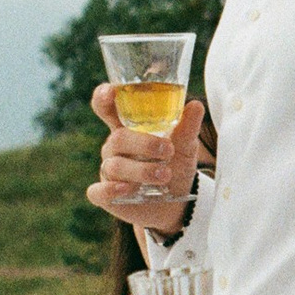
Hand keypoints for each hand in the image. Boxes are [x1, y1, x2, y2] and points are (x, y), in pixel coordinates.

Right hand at [85, 87, 205, 230]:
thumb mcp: (185, 146)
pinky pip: (98, 192)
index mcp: (128, 128)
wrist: (176, 202)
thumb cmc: (174, 165)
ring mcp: (109, 171)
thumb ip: (187, 127)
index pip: (107, 108)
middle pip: (118, 138)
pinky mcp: (106, 196)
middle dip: (143, 143)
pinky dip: (111, 190)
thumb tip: (195, 105)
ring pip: (114, 166)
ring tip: (166, 174)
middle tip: (167, 150)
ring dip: (141, 170)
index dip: (103, 97)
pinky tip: (128, 189)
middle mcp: (115, 148)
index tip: (110, 92)